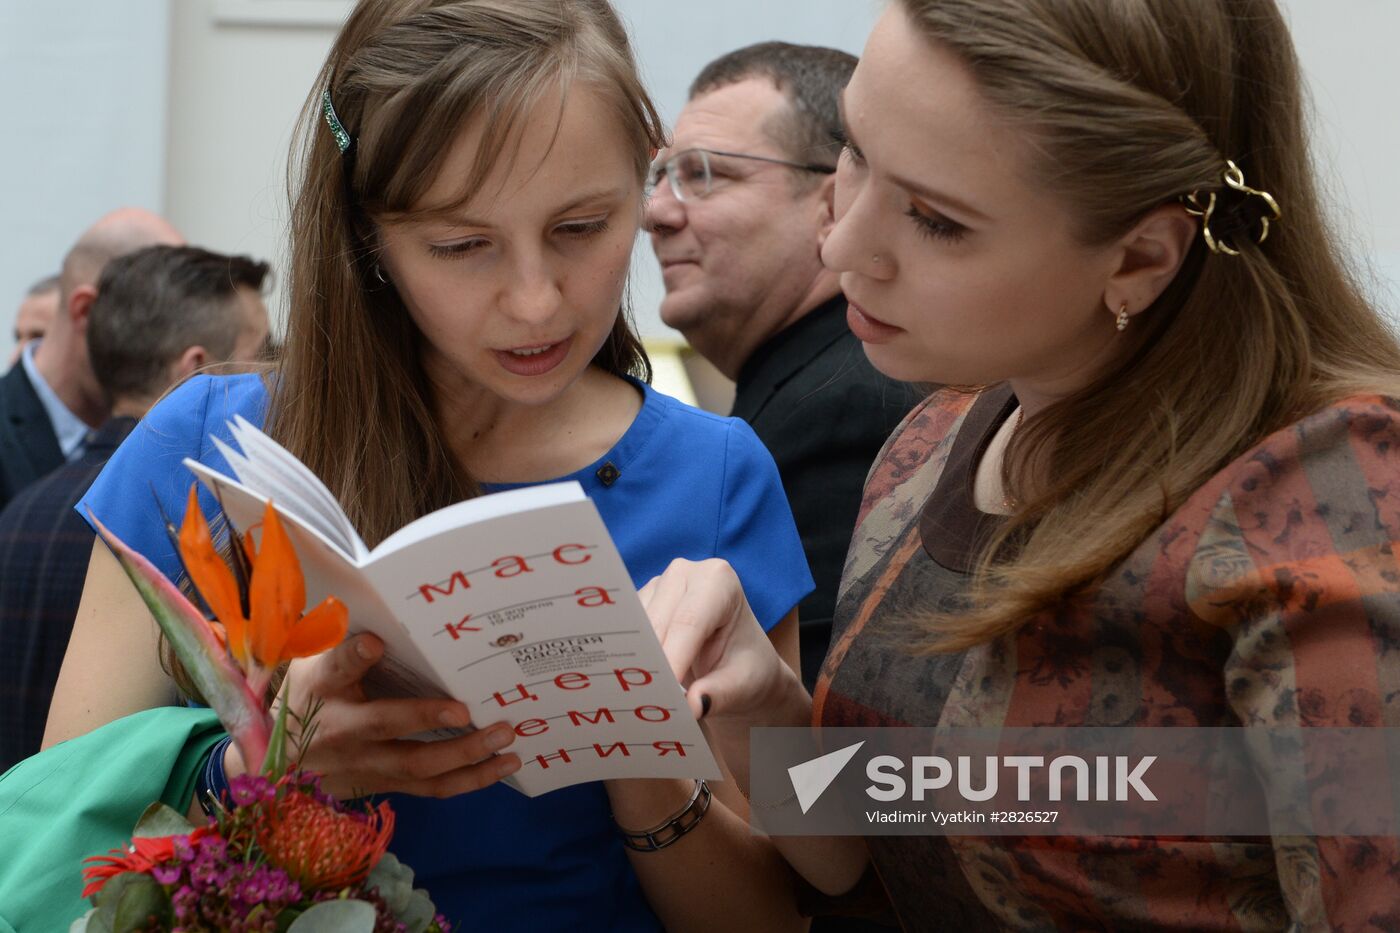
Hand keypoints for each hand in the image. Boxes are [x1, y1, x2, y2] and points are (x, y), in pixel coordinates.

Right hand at [253, 633, 520, 798]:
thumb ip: (345, 640)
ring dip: (466, 756)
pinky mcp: (383, 785)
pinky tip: (502, 765)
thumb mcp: (313, 661)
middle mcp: (341, 728)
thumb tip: (386, 608)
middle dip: (428, 717)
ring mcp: (363, 763)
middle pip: (384, 725)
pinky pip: (429, 787)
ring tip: (507, 741)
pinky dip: (469, 779)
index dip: (353, 657)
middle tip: (470, 707)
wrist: (276, 761)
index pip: (335, 668)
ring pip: (416, 766)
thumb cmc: (310, 695)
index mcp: (322, 687)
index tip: (374, 644)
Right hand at [640, 558, 806, 724]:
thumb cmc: (747, 668)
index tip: (660, 695)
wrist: (739, 665)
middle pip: (656, 623)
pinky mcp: (639, 604)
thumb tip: (692, 706)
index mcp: (719, 580)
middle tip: (644, 706)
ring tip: (639, 701)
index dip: (672, 657)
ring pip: (634, 629)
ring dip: (634, 664)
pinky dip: (626, 660)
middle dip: (649, 665)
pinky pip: (623, 634)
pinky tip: (630, 686)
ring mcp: (658, 586)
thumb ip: (719, 694)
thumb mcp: (743, 684)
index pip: (689, 621)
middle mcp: (684, 574)